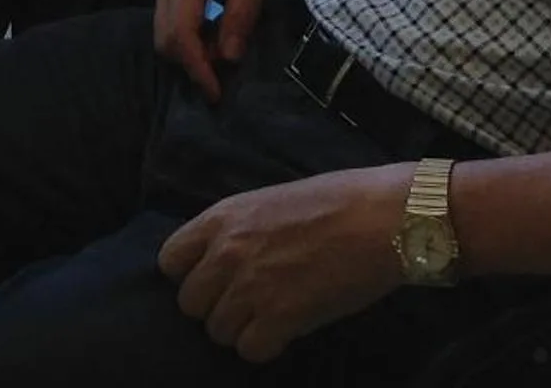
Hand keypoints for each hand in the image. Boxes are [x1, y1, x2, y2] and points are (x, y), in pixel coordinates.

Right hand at [151, 0, 282, 101]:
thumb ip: (240, 15)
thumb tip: (229, 57)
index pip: (180, 34)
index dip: (197, 68)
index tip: (216, 91)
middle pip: (163, 37)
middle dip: (190, 63)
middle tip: (224, 72)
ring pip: (162, 28)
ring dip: (187, 49)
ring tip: (221, 53)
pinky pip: (167, 14)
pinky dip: (185, 33)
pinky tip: (212, 32)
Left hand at [158, 165, 408, 363]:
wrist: (381, 217)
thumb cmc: (335, 200)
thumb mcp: (270, 201)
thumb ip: (239, 230)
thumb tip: (223, 257)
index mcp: (222, 218)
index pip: (169, 259)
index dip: (189, 275)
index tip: (212, 281)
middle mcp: (227, 253)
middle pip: (190, 303)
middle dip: (215, 307)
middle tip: (246, 304)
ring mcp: (251, 287)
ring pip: (218, 331)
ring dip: (241, 329)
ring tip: (270, 316)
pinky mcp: (280, 318)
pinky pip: (250, 350)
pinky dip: (266, 346)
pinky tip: (286, 331)